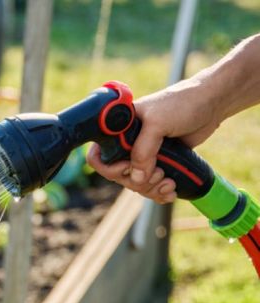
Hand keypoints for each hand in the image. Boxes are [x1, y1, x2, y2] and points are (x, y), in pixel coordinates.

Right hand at [85, 78, 224, 203]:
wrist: (212, 102)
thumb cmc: (183, 103)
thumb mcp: (158, 124)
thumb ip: (143, 151)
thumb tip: (135, 180)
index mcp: (119, 129)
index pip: (99, 155)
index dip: (110, 167)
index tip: (128, 168)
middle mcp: (128, 142)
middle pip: (119, 175)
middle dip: (138, 182)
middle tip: (159, 174)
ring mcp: (144, 153)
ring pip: (136, 183)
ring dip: (151, 189)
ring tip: (169, 183)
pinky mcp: (160, 161)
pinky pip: (152, 184)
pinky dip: (160, 191)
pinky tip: (171, 191)